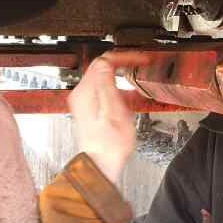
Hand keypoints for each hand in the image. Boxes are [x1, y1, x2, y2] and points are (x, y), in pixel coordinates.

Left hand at [67, 52, 147, 185]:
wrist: (101, 165)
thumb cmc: (110, 145)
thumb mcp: (115, 112)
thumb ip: (109, 85)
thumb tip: (106, 62)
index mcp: (88, 92)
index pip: (104, 60)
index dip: (124, 56)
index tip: (139, 59)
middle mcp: (82, 94)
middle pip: (101, 66)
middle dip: (123, 63)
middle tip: (140, 64)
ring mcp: (84, 101)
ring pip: (102, 76)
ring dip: (120, 74)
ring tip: (136, 77)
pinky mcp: (88, 108)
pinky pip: (102, 88)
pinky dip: (116, 86)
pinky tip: (127, 95)